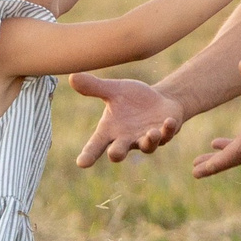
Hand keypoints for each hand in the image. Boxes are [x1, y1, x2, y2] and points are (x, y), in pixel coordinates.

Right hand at [70, 73, 185, 165]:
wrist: (158, 100)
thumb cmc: (132, 98)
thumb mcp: (114, 90)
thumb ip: (95, 87)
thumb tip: (71, 77)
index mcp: (110, 131)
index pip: (95, 145)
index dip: (88, 154)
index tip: (81, 163)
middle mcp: (126, 139)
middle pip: (118, 152)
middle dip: (117, 153)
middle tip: (114, 153)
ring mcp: (146, 139)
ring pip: (146, 146)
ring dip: (149, 140)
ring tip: (151, 132)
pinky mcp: (164, 134)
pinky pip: (167, 134)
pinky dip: (168, 129)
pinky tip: (169, 121)